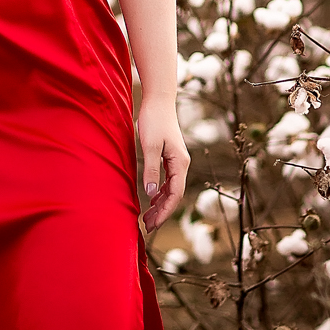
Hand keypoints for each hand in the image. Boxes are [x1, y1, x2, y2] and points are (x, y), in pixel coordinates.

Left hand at [138, 97, 189, 233]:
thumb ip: (151, 169)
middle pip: (174, 195)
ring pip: (170, 189)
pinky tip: (151, 199)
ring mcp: (176, 160)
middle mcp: (181, 164)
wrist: (159, 100)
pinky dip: (160, 192)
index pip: (175, 194)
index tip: (152, 224)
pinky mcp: (169, 156)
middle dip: (162, 212)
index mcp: (180, 163)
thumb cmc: (154, 120)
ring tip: (147, 218)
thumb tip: (150, 194)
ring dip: (160, 204)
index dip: (165, 212)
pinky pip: (167, 180)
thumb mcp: (149, 146)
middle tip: (147, 228)